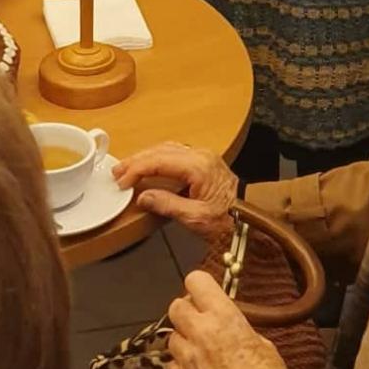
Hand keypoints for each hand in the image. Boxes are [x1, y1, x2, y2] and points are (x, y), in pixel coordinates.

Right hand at [112, 141, 236, 237]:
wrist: (251, 219)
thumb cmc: (228, 220)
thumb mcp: (195, 218)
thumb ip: (167, 205)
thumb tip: (143, 197)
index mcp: (197, 167)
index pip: (159, 161)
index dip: (137, 170)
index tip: (122, 181)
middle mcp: (200, 155)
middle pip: (160, 151)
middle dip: (137, 160)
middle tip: (118, 172)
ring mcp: (203, 155)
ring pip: (167, 148)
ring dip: (146, 157)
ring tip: (128, 168)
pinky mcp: (204, 161)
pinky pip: (176, 152)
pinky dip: (158, 157)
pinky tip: (150, 164)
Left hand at [167, 272, 283, 368]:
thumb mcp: (262, 344)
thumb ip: (240, 330)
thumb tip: (233, 330)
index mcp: (222, 315)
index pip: (196, 281)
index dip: (198, 287)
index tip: (204, 296)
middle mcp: (199, 330)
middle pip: (176, 307)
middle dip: (186, 313)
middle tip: (199, 324)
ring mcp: (185, 356)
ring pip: (172, 338)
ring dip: (183, 343)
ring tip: (199, 355)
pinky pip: (172, 366)